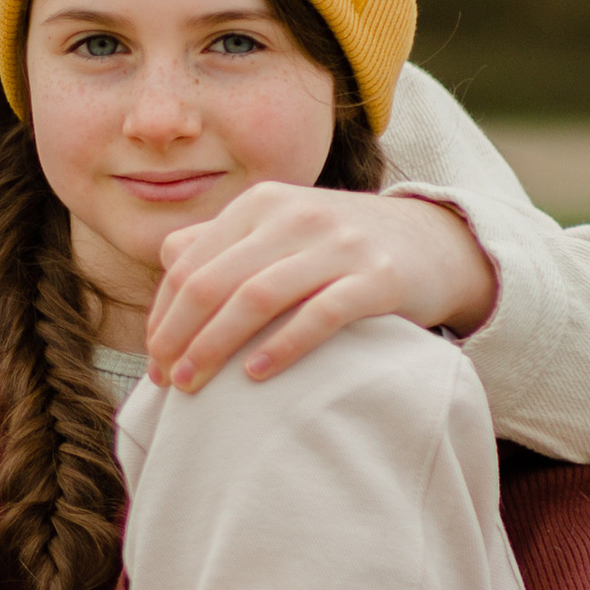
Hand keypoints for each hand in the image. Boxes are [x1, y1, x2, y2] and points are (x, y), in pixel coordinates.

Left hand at [143, 183, 496, 393]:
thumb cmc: (336, 248)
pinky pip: (320, 314)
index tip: (154, 363)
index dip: (162, 317)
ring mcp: (339, 244)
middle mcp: (294, 215)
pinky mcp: (379, 277)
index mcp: (258, 204)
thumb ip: (223, 243)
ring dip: (216, 346)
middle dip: (180, 336)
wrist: (434, 242)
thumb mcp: (277, 231)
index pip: (188, 266)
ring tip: (195, 385)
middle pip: (212, 282)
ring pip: (256, 297)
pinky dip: (281, 345)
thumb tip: (167, 264)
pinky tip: (254, 376)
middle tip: (168, 382)